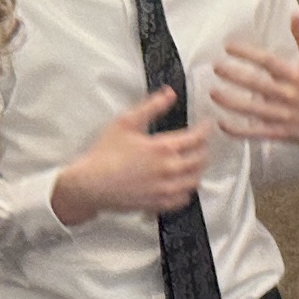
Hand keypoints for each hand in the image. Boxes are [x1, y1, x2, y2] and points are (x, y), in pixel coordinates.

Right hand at [50, 89, 207, 225]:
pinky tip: (183, 183)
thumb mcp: (126, 122)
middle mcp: (168, 170)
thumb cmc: (105, 154)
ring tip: (194, 161)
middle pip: (201, 159)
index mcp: (162, 148)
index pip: (197, 138)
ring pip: (195, 180)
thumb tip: (170, 94)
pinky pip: (184, 198)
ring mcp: (165, 189)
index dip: (205, 129)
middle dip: (204, 148)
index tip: (207, 125)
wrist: (90, 184)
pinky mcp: (158, 204)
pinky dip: (187, 189)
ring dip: (198, 169)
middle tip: (201, 142)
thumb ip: (151, 106)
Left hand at [210, 11, 298, 150]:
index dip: (248, 54)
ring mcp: (281, 116)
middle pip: (258, 85)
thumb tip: (294, 14)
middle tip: (216, 67)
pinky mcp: (275, 132)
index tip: (228, 47)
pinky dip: (237, 130)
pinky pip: (254, 132)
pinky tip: (221, 123)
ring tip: (213, 93)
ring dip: (231, 102)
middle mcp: (287, 96)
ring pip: (253, 110)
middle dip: (235, 76)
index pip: (268, 63)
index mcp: (294, 76)